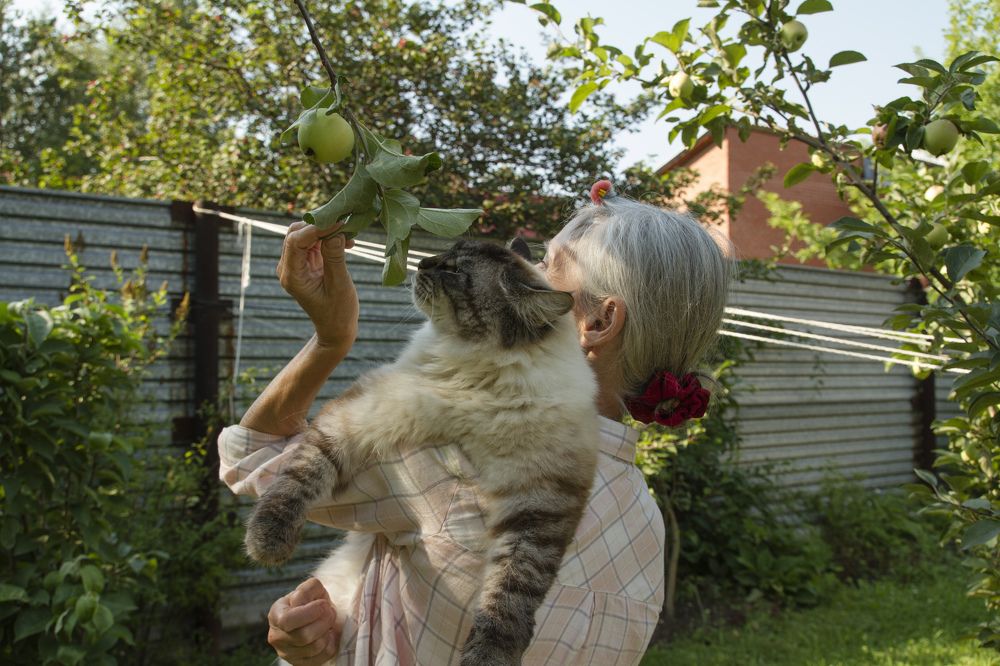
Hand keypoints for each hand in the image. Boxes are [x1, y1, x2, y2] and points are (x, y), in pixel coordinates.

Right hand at [267, 578, 339, 665]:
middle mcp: (277, 637)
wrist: (316, 616)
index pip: (288, 620)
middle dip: (324, 621)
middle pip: (303, 636)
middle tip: (330, 612)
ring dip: (328, 632)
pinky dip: (331, 644)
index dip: (310, 612)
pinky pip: (322, 657)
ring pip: (315, 648)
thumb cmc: (311, 602)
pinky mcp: (300, 663)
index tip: (323, 604)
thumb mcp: (309, 589)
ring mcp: (287, 653)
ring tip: (329, 622)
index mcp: (276, 615)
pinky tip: (329, 635)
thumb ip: (307, 589)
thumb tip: (303, 602)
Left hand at [277, 221, 359, 352]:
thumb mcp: (339, 285)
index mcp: (292, 276)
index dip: (316, 228)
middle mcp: (289, 268)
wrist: (336, 328)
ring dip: (326, 230)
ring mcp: (296, 264)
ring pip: (305, 234)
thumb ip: (335, 258)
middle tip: (344, 222)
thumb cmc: (338, 312)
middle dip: (320, 225)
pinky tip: (347, 242)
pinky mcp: (306, 263)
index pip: (296, 241)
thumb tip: (336, 232)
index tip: (339, 223)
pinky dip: (329, 237)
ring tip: (349, 232)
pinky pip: (314, 242)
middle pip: (296, 233)